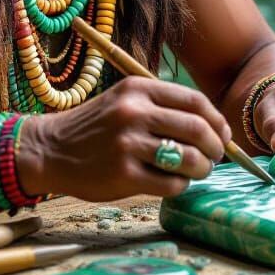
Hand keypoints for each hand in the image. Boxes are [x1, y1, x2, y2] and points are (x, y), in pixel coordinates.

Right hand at [16, 76, 232, 201]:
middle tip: (215, 157)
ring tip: (198, 171)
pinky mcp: (123, 175)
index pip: (195, 100)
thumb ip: (162, 108)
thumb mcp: (124, 101)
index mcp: (138, 88)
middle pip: (198, 129)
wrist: (51, 149)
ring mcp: (128, 144)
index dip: (217, 120)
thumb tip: (214, 129)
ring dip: (202, 169)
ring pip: (189, 159)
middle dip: (216, 147)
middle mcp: (134, 112)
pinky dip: (181, 185)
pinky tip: (173, 182)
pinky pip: (171, 183)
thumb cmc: (96, 127)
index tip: (223, 134)